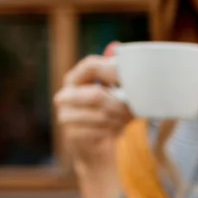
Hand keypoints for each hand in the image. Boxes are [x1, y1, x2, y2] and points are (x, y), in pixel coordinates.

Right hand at [54, 41, 132, 179]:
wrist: (97, 151)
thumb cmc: (108, 117)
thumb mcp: (116, 92)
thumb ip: (114, 71)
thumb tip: (116, 46)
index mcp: (74, 80)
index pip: (90, 66)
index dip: (112, 72)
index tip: (129, 83)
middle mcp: (65, 96)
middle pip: (97, 95)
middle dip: (119, 105)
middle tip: (132, 110)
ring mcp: (65, 116)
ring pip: (101, 115)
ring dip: (119, 120)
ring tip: (126, 121)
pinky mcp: (72, 135)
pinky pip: (100, 131)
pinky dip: (113, 131)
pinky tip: (117, 131)